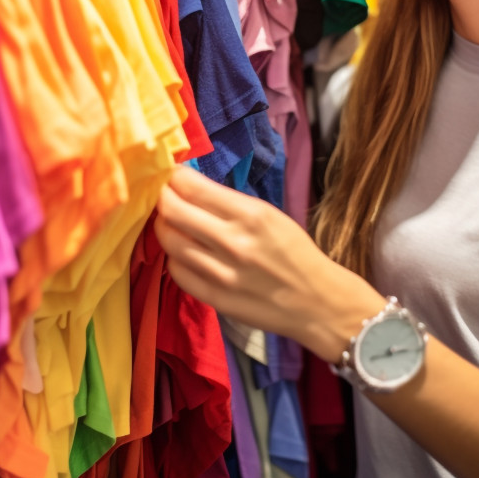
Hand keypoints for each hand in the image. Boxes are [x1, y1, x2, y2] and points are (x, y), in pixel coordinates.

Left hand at [154, 166, 385, 361]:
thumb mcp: (269, 215)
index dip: (174, 177)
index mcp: (250, 214)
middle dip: (162, 197)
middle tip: (163, 195)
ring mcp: (220, 273)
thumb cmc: (294, 252)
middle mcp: (232, 242)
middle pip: (172, 211)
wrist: (316, 301)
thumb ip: (228, 202)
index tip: (172, 176)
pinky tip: (183, 251)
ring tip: (170, 222)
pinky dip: (174, 257)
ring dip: (163, 226)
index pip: (192, 187)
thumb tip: (189, 186)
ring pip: (168, 241)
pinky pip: (177, 271)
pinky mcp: (214, 298)